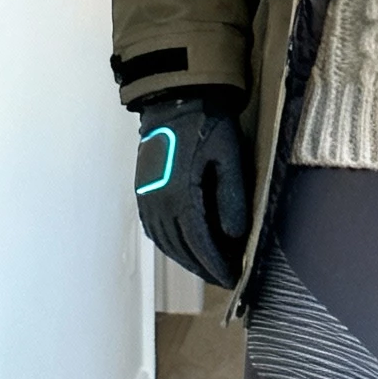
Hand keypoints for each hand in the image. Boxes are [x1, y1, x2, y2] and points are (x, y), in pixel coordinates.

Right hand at [134, 92, 248, 287]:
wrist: (174, 99)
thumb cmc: (207, 125)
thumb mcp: (230, 158)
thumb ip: (232, 197)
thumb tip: (235, 236)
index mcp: (181, 197)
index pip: (200, 244)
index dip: (216, 265)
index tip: (232, 279)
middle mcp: (158, 203)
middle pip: (181, 248)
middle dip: (203, 267)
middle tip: (224, 278)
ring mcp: (146, 198)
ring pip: (165, 242)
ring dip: (185, 259)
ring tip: (206, 267)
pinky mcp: (142, 191)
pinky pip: (153, 229)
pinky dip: (168, 244)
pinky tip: (181, 247)